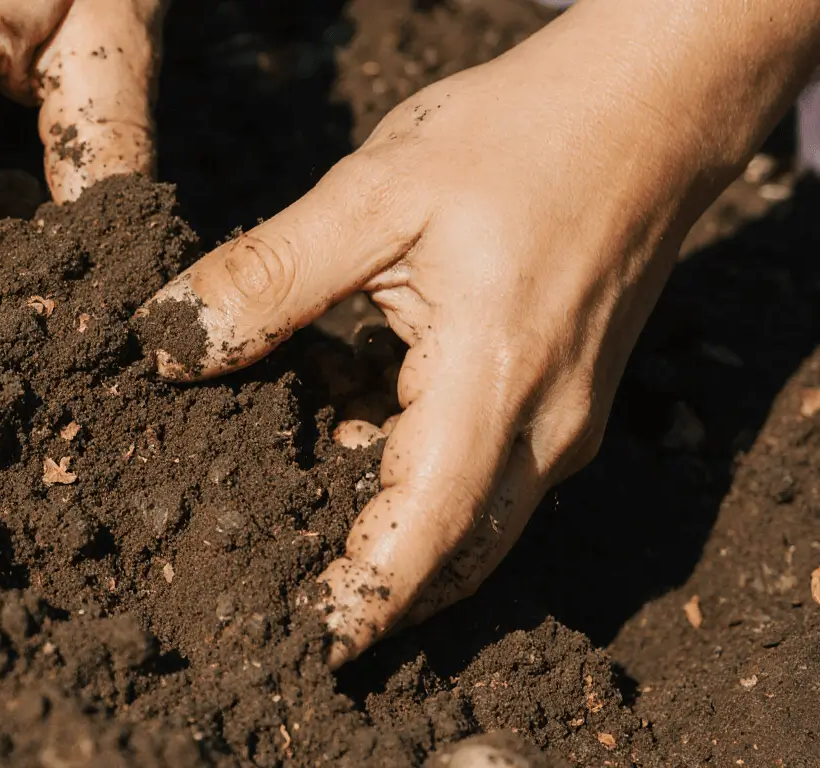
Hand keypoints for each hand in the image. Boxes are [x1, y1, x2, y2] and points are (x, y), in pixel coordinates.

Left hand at [136, 0, 812, 665]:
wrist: (653, 107)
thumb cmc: (524, 134)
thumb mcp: (377, 191)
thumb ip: (271, 276)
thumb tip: (172, 344)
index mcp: (494, 380)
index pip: (426, 533)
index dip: (363, 599)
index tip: (305, 644)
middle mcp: (543, 425)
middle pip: (454, 550)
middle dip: (371, 580)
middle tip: (277, 584)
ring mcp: (563, 419)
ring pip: (473, 517)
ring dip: (390, 522)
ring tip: (296, 492)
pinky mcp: (562, 400)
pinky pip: (488, 471)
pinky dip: (417, 472)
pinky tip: (352, 418)